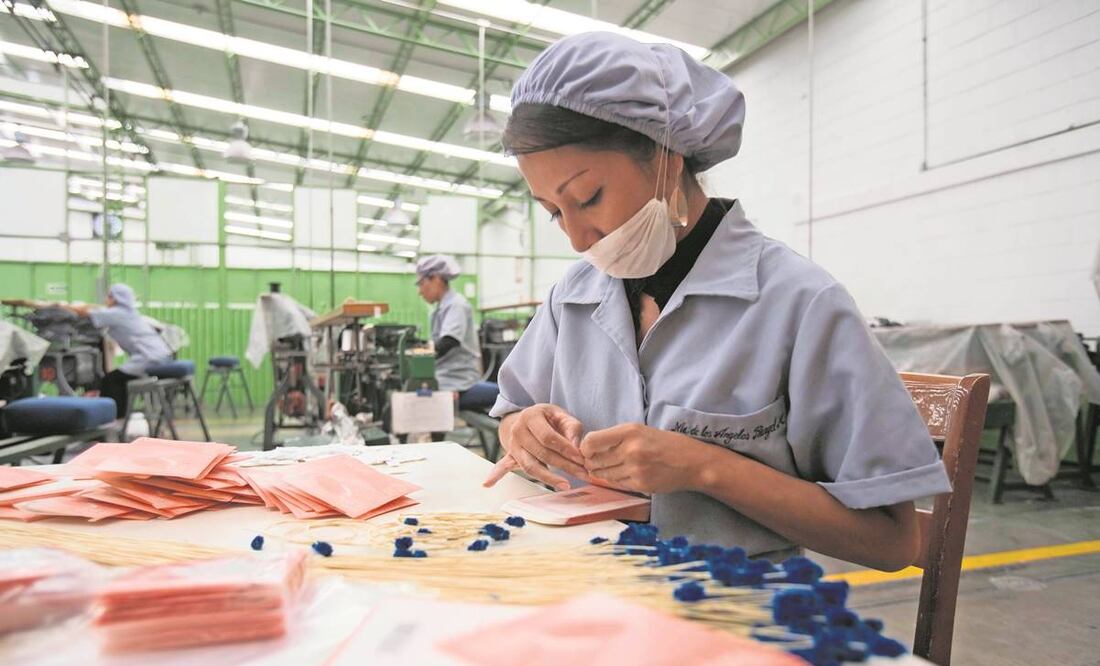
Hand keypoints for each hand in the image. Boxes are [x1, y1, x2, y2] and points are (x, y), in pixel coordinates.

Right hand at [482, 404, 585, 490]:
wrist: (527, 419)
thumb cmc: (548, 418)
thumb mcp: (560, 415)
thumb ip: (572, 428)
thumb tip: (577, 447)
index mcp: (531, 416)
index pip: (549, 437)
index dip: (566, 449)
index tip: (581, 459)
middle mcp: (518, 430)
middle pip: (542, 453)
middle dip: (564, 465)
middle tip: (582, 474)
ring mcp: (512, 444)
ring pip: (530, 465)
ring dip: (548, 477)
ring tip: (565, 485)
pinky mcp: (510, 456)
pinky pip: (502, 466)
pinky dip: (495, 475)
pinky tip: (488, 483)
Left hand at [580, 423, 714, 493]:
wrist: (692, 462)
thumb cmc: (665, 444)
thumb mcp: (640, 431)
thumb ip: (615, 438)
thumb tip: (588, 448)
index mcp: (629, 431)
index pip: (591, 441)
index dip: (586, 448)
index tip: (590, 451)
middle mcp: (631, 449)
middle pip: (594, 460)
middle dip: (593, 463)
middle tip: (600, 462)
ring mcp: (635, 469)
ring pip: (604, 475)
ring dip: (604, 473)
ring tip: (615, 467)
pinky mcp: (640, 484)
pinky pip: (617, 484)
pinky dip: (617, 481)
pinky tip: (627, 474)